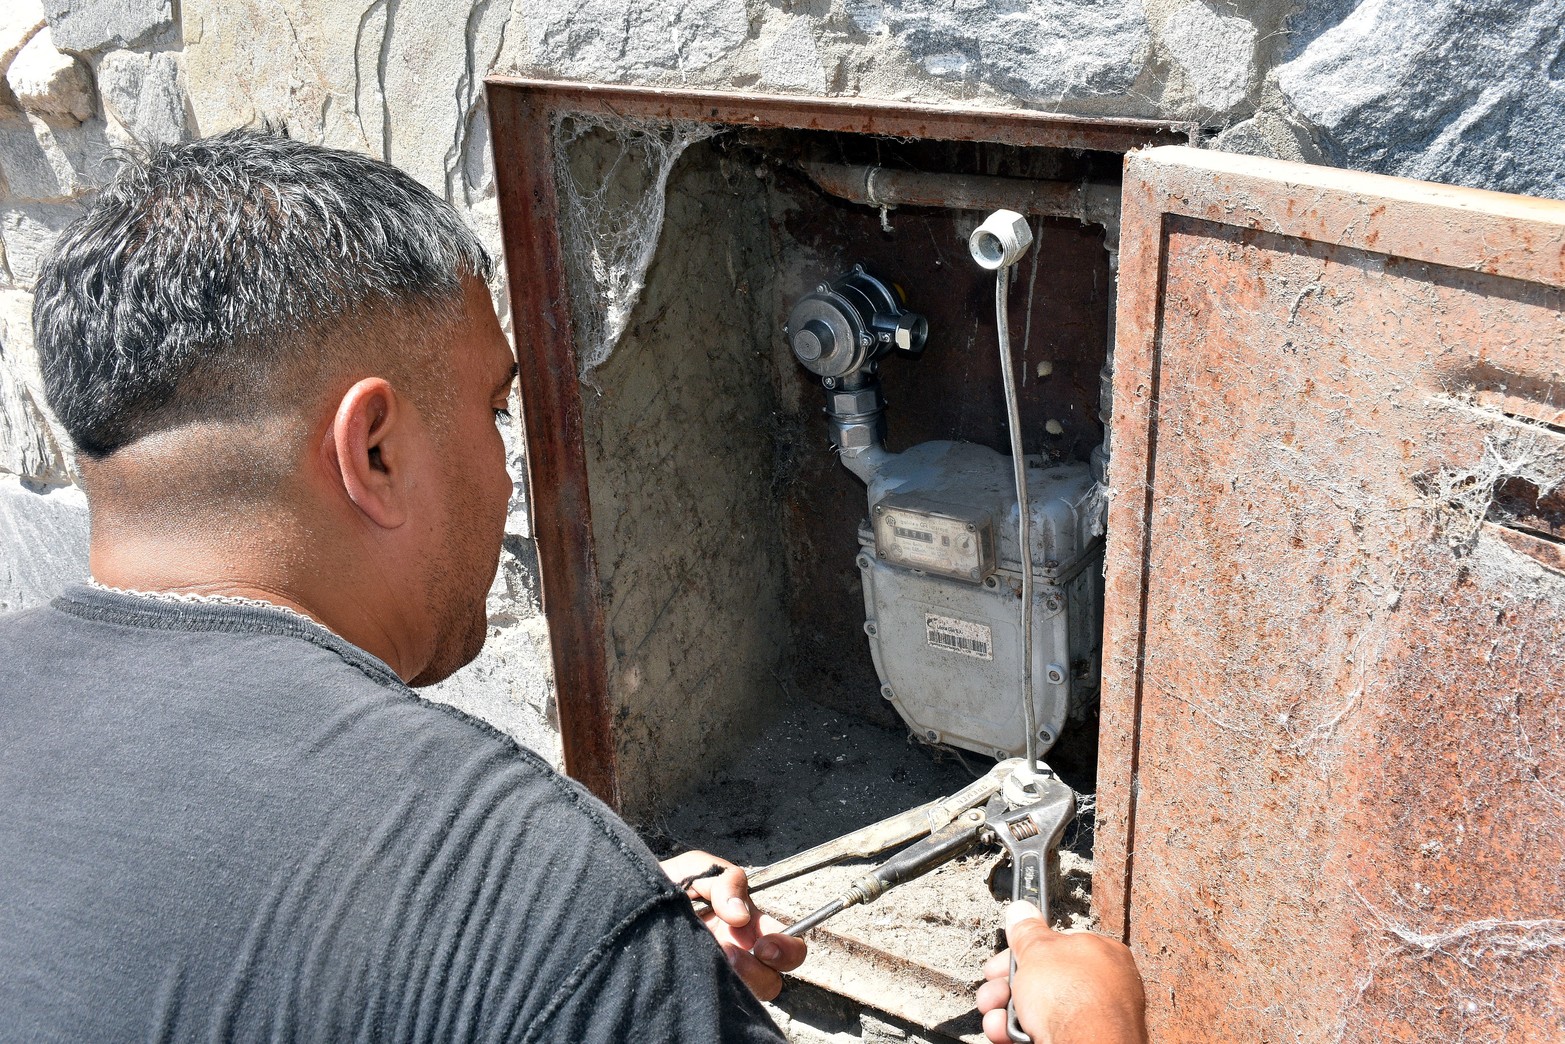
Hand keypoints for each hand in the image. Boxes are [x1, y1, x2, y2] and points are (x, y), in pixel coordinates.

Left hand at [659, 851, 806, 1000]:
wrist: (624, 901)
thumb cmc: (666, 883)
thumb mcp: (698, 869)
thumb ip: (726, 881)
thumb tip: (740, 915)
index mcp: (744, 923)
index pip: (785, 942)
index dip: (786, 946)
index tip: (763, 944)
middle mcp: (738, 952)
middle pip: (775, 976)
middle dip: (769, 967)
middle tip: (739, 954)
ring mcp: (718, 971)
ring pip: (754, 991)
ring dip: (742, 976)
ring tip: (716, 956)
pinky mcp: (699, 986)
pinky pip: (723, 998)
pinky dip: (716, 985)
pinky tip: (696, 967)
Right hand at [975, 901, 1147, 1043]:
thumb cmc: (1075, 999)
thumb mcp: (1038, 951)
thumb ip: (1027, 931)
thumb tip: (1021, 909)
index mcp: (1100, 953)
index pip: (1055, 944)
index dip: (1022, 951)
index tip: (1003, 959)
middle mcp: (1100, 985)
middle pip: (1040, 978)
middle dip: (1007, 984)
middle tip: (994, 986)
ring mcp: (1091, 1017)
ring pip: (1036, 1007)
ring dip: (1006, 1009)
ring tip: (995, 1014)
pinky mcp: (1079, 1040)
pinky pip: (1041, 1030)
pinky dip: (1017, 1031)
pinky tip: (1005, 1032)